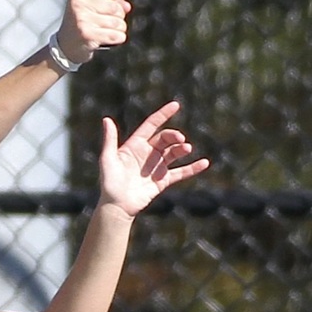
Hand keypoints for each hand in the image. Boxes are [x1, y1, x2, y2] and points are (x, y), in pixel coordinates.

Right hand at [58, 0, 129, 63]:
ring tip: (106, 30)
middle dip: (118, 15)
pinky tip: (107, 38)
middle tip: (107, 20)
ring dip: (118, 28)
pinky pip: (117, 35)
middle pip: (114, 6)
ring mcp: (82, 19)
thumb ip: (110, 0)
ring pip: (118, 22)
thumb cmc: (81, 23)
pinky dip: (118, 38)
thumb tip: (126, 6)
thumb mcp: (90, 4)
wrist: (66, 45)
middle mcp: (78, 4)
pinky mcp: (87, 35)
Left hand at [99, 102, 209, 217]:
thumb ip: (110, 139)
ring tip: (187, 149)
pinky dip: (193, 168)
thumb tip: (106, 120)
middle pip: (165, 139)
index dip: (163, 115)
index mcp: (135, 145)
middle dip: (174, 136)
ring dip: (182, 149)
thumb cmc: (109, 182)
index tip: (175, 105)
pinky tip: (204, 163)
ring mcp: (156, 167)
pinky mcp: (163, 180)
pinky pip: (181, 172)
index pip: (152, 125)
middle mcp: (148, 153)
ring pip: (174, 153)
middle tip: (180, 140)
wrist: (117, 206)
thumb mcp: (108, 159)